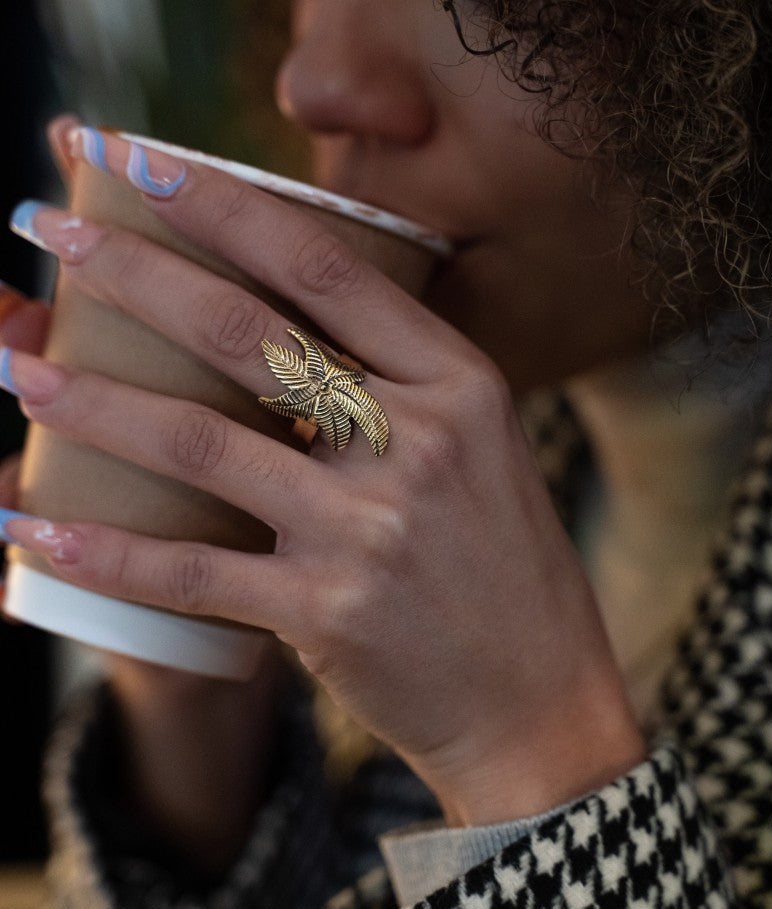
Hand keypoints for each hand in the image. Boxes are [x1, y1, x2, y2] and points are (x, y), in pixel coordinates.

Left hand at [5, 128, 644, 825]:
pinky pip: (190, 571)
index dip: (224, 205)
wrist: (540, 702)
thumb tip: (288, 333)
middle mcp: (417, 443)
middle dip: (130, 272)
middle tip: (47, 223)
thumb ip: (401, 388)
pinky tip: (33, 522)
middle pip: (246, 334)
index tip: (142, 164)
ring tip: (18, 368)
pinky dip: (104, 549)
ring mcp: (369, 529)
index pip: (327, 269)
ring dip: (92, 402)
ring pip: (200, 444)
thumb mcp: (481, 452)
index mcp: (461, 384)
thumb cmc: (505, 569)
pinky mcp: (326, 610)